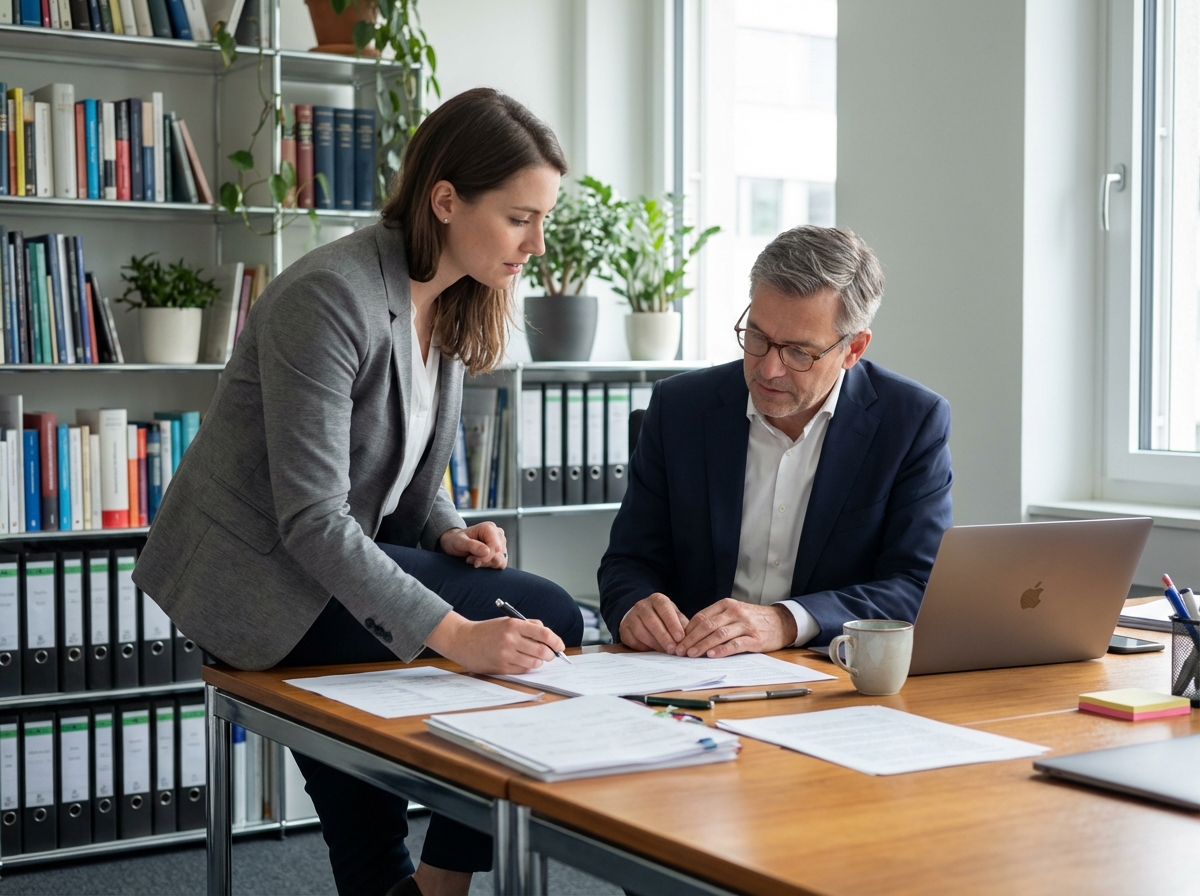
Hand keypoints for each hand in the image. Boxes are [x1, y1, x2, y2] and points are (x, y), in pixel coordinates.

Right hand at [424, 611, 564, 673]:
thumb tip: (548, 636)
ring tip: (535, 658)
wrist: (463, 640)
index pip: (544, 633)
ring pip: (534, 663)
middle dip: (550, 654)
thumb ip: (529, 626)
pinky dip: (528, 667)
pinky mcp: (501, 667)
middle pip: (542, 651)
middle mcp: (510, 639)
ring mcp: (505, 654)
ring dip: (539, 662)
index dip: (556, 641)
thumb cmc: (487, 630)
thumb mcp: (507, 621)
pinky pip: (523, 670)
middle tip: (550, 654)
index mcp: (513, 625)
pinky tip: (523, 662)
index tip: (560, 646)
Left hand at [439, 522, 506, 568]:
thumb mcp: (459, 542)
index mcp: (489, 528)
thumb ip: (472, 546)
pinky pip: (501, 564)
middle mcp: (498, 534)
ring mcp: (501, 543)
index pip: (496, 547)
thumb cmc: (456, 540)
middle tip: (470, 559)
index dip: (485, 558)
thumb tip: (487, 552)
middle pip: (499, 555)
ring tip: (474, 559)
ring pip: (501, 561)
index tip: (473, 561)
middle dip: (484, 561)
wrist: (454, 542)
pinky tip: (480, 561)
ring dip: (486, 564)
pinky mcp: (501, 552)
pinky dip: (490, 566)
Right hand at [619, 593, 688, 652]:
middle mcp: (642, 605)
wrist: (640, 616)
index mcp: (657, 599)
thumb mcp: (674, 615)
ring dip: (654, 643)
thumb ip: (681, 624)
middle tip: (673, 649)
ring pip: (641, 631)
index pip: (665, 609)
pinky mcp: (624, 628)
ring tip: (665, 652)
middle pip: (651, 621)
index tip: (680, 638)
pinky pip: (632, 640)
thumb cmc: (662, 617)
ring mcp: (631, 616)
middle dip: (664, 637)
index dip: (673, 624)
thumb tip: (689, 637)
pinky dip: (643, 647)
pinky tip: (652, 651)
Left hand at [674, 599, 797, 657]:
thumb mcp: (734, 612)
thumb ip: (716, 619)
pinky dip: (722, 650)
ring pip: (719, 634)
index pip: (701, 617)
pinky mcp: (755, 639)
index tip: (677, 641)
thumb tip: (692, 634)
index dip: (687, 630)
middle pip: (707, 625)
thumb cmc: (753, 619)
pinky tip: (712, 655)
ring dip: (702, 645)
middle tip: (680, 651)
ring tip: (691, 654)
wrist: (782, 621)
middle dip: (691, 639)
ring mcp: (745, 625)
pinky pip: (735, 644)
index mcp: (726, 605)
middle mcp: (735, 612)